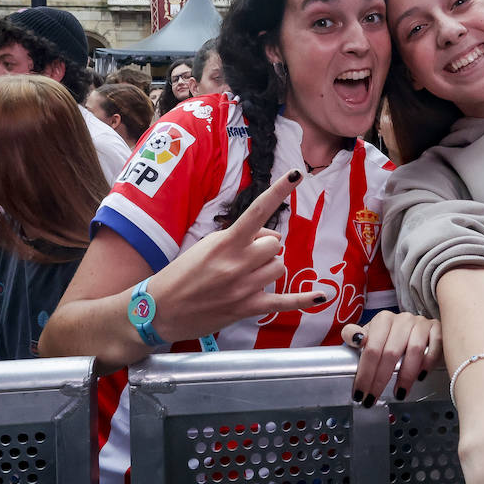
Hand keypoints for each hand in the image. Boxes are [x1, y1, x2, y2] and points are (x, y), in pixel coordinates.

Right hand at [147, 170, 323, 343]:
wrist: (159, 310)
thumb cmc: (181, 275)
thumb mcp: (205, 245)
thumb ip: (240, 238)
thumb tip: (272, 238)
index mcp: (225, 242)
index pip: (257, 211)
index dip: (278, 191)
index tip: (296, 173)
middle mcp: (237, 263)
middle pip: (275, 244)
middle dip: (265, 247)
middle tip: (244, 257)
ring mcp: (244, 287)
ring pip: (279, 267)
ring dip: (268, 268)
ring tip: (244, 277)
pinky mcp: (248, 308)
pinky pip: (284, 301)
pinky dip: (305, 299)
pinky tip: (323, 295)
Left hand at [341, 312, 440, 405]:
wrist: (414, 327)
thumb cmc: (389, 335)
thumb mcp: (369, 333)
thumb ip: (352, 334)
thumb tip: (355, 339)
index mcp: (383, 320)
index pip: (372, 349)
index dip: (365, 373)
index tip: (360, 392)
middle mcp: (402, 319)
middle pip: (391, 352)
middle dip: (381, 379)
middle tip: (375, 397)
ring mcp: (421, 324)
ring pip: (414, 350)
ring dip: (406, 375)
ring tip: (399, 393)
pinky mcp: (437, 329)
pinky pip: (435, 346)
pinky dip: (428, 363)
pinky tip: (420, 376)